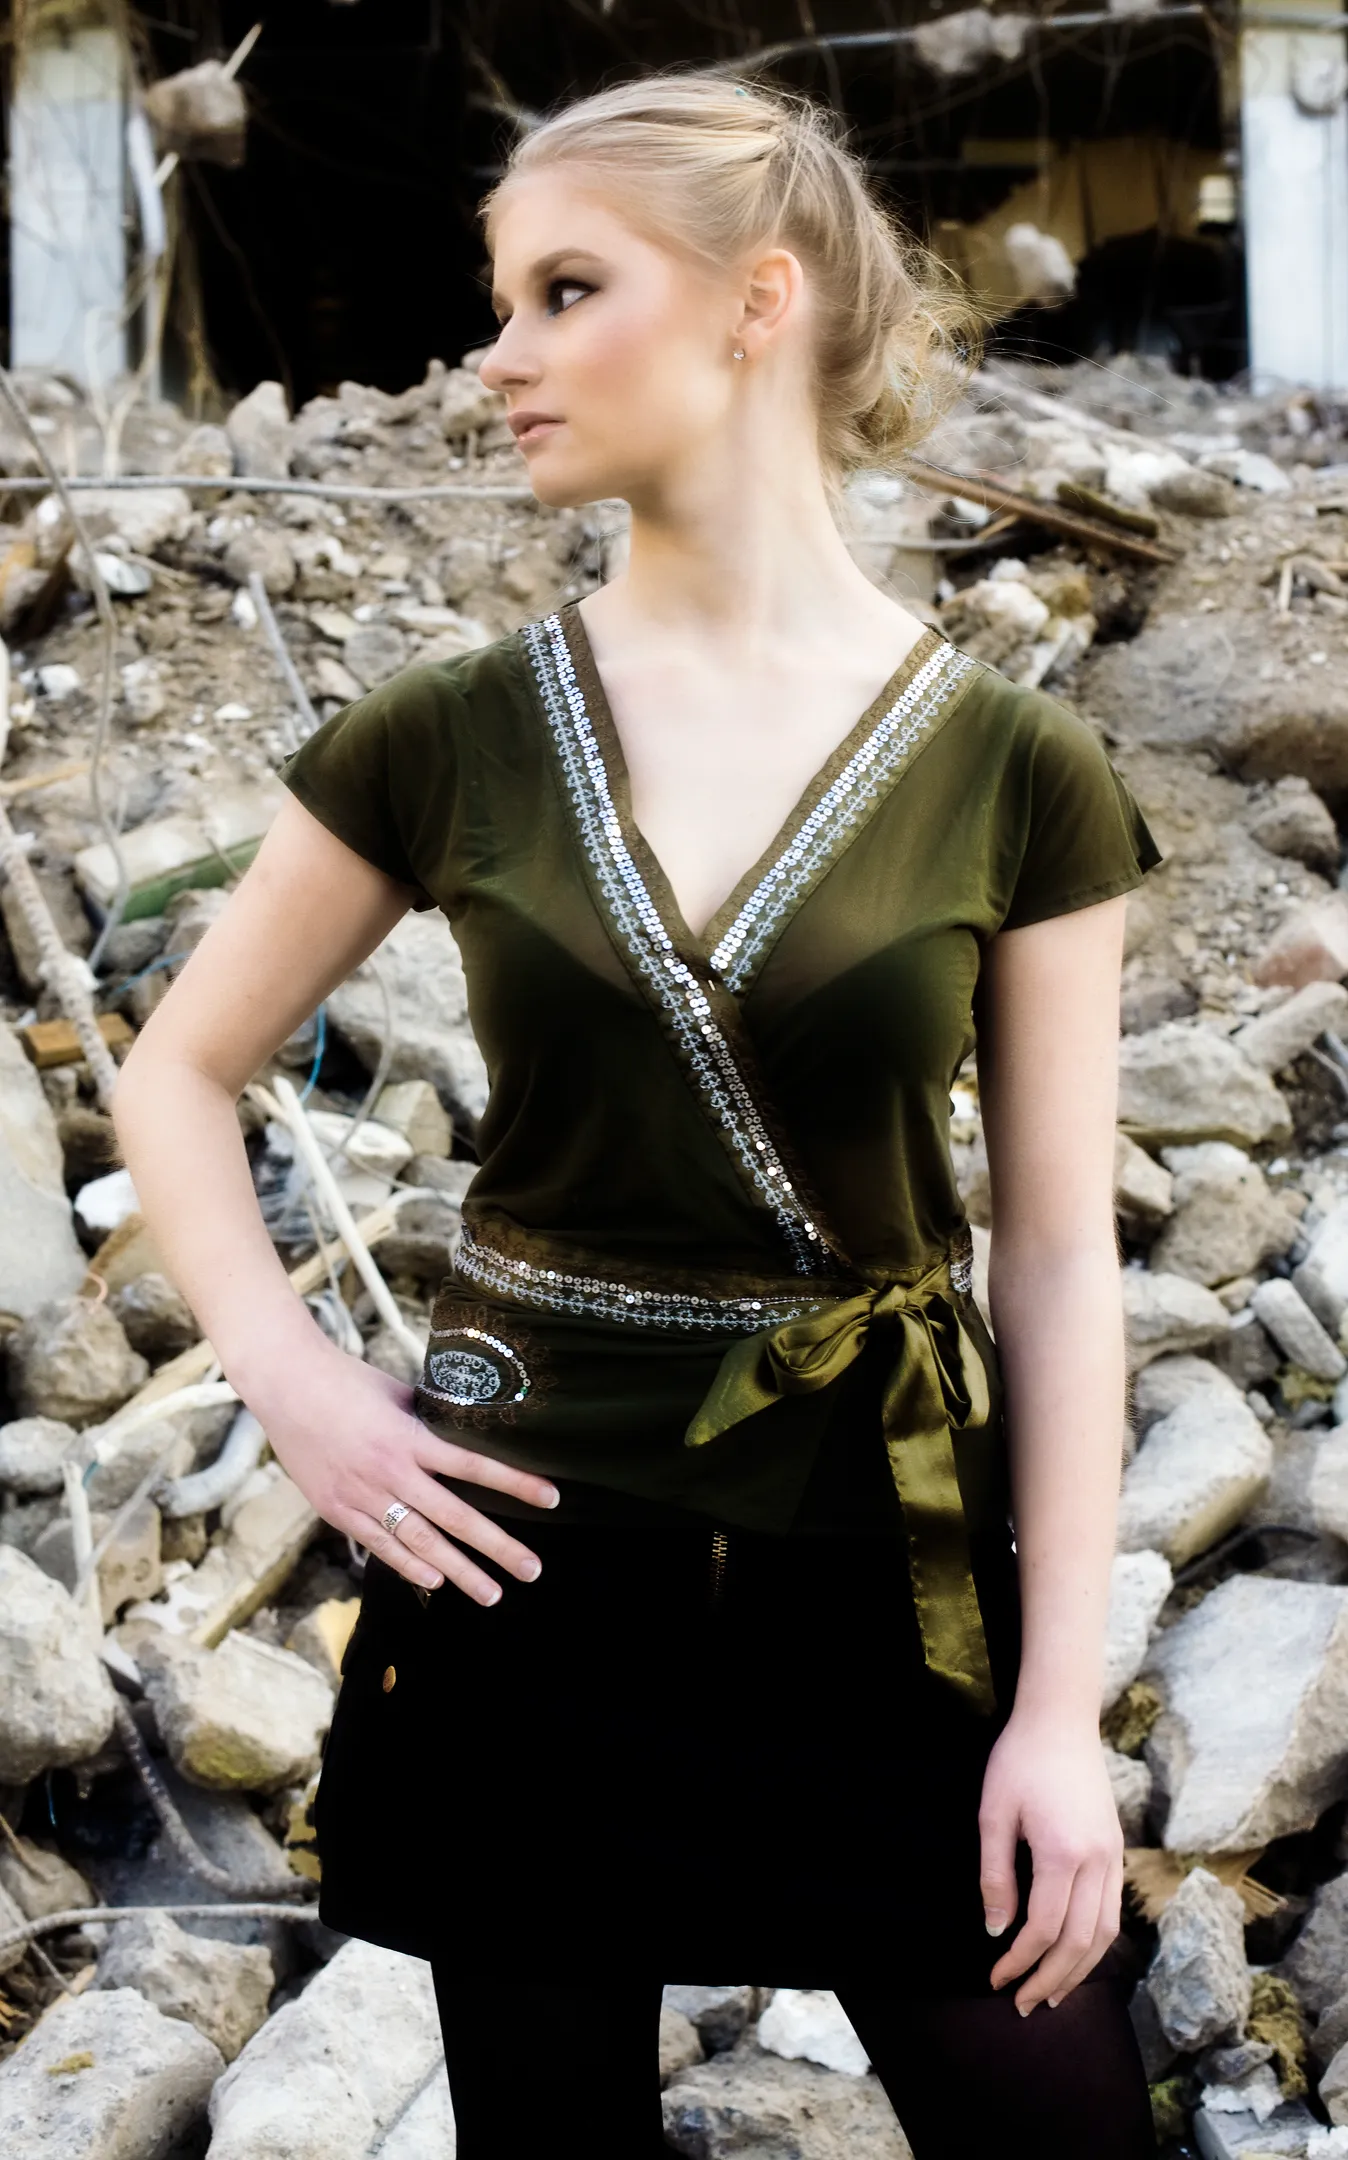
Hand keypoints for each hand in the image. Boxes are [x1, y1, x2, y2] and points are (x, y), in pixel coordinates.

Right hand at [244, 1341, 559, 1604]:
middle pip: (455, 1518)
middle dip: (497, 1547)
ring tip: (492, 1593)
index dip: (516, 1484)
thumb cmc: (346, 1380)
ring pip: (420, 1543)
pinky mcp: (336, 1509)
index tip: (551, 1499)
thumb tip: (465, 1436)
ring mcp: (361, 1495)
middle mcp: (390, 1471)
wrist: (285, 1384)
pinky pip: (379, 1544)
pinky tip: (436, 1582)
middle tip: (532, 1570)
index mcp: (410, 1436)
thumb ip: (430, 1421)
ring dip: (459, 1571)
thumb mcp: (399, 1394)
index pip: (475, 1466)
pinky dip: (409, 1566)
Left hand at [977, 1706, 1123, 2014]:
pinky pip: (1113, 1911)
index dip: (1019, 1961)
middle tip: (1022, 2005)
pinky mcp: (1117, 1851)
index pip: (1043, 1928)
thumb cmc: (1019, 1760)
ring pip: (1104, 1934)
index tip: (994, 1979)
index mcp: (1063, 1852)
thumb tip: (995, 1929)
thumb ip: (995, 1874)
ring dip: (1079, 1971)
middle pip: (1078, 1941)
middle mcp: (1097, 1861)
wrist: (1061, 1720)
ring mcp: (1113, 1856)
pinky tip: (1077, 1957)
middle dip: (1049, 1979)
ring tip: (1052, 1995)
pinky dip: (1096, 1944)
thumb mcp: (994, 1813)